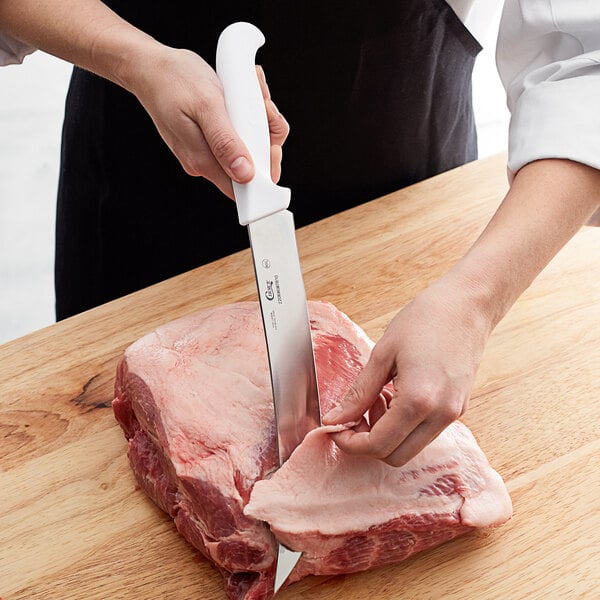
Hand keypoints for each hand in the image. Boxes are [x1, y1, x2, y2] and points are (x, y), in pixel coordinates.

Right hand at [124, 45, 288, 197]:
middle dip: (265, 136)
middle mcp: (206, 161)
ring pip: (248, 146)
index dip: (265, 174)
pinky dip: (247, 115)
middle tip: (263, 107)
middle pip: (252, 166)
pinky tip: (242, 95)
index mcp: (203, 161)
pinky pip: (238, 134)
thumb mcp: (206, 106)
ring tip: (252, 93)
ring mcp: (208, 150)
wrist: (150, 68)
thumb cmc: (174, 81)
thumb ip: (225, 142)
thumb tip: (244, 174)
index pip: (243, 190)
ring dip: (258, 120)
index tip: (273, 147)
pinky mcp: (211, 138)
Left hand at [322, 272, 493, 466]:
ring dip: (386, 433)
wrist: (467, 304)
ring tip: (376, 398)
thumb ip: (359, 392)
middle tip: (354, 414)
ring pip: (411, 447)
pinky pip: (425, 433)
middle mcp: (441, 415)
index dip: (350, 442)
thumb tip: (335, 419)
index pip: (378, 445)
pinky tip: (394, 396)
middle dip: (367, 442)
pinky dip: (403, 425)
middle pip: (395, 456)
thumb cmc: (426, 319)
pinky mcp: (458, 409)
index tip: (335, 427)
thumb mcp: (383, 353)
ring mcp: (453, 414)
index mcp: (419, 401)